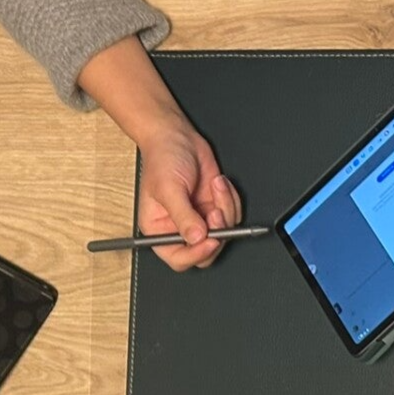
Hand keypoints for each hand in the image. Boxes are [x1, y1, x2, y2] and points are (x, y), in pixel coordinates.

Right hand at [136, 120, 242, 272]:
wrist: (177, 136)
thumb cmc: (163, 158)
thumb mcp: (169, 188)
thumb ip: (183, 216)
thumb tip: (197, 238)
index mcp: (160, 228)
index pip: (179, 258)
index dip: (196, 254)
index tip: (209, 240)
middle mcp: (181, 227)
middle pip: (206, 251)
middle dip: (217, 232)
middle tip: (216, 212)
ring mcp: (200, 218)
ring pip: (225, 232)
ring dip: (226, 208)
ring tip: (216, 186)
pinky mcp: (215, 208)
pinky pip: (233, 216)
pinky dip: (231, 200)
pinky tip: (218, 183)